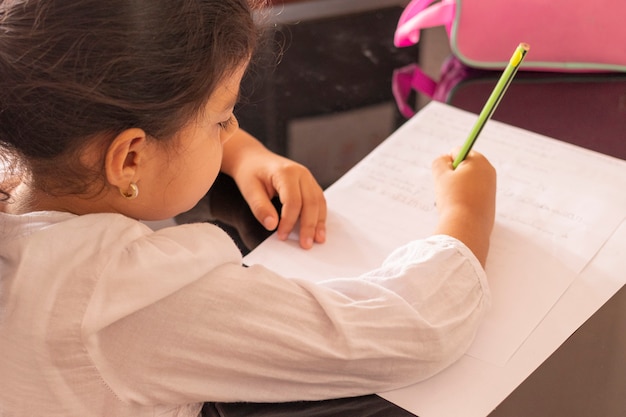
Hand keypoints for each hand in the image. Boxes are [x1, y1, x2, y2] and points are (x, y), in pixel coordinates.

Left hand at [220, 129, 326, 248]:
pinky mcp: (309, 183)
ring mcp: (308, 177)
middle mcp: (301, 173)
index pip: (293, 201)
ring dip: (319, 222)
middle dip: (309, 225)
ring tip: (318, 240)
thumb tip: (272, 225)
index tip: (282, 236)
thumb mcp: (249, 189)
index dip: (289, 221)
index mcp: (286, 172)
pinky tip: (318, 228)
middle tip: (306, 245)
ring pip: (319, 202)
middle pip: (311, 202)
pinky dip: (319, 215)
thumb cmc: (250, 172)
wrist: (252, 158)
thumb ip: (260, 208)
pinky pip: (318, 200)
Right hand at [431, 150, 495, 265]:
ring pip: (465, 182)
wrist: (467, 228)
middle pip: (462, 167)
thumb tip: (446, 160)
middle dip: (452, 176)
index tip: (445, 177)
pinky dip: (462, 200)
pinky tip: (459, 210)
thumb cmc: (453, 198)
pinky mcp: (489, 203)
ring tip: (453, 202)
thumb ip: (440, 161)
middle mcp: (488, 172)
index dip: (447, 163)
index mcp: (479, 161)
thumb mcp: (440, 175)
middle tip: (448, 189)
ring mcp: (491, 188)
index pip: (458, 151)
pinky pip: (471, 196)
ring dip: (455, 189)